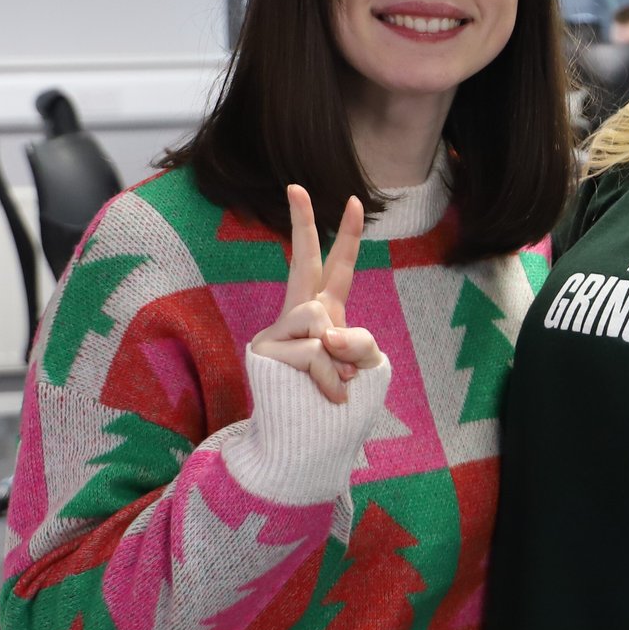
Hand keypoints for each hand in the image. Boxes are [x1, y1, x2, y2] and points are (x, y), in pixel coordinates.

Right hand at [250, 185, 383, 403]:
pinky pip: (314, 352)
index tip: (354, 200)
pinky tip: (330, 395)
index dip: (348, 236)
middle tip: (295, 185)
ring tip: (337, 382)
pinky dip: (331, 377)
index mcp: (327, 313)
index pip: (337, 268)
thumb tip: (326, 334)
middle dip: (302, 223)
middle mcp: (300, 316)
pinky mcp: (265, 351)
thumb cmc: (338, 403)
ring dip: (339, 356)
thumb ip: (357, 342)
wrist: (307, 444)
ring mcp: (277, 332)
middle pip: (302, 261)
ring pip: (319, 319)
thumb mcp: (363, 366)